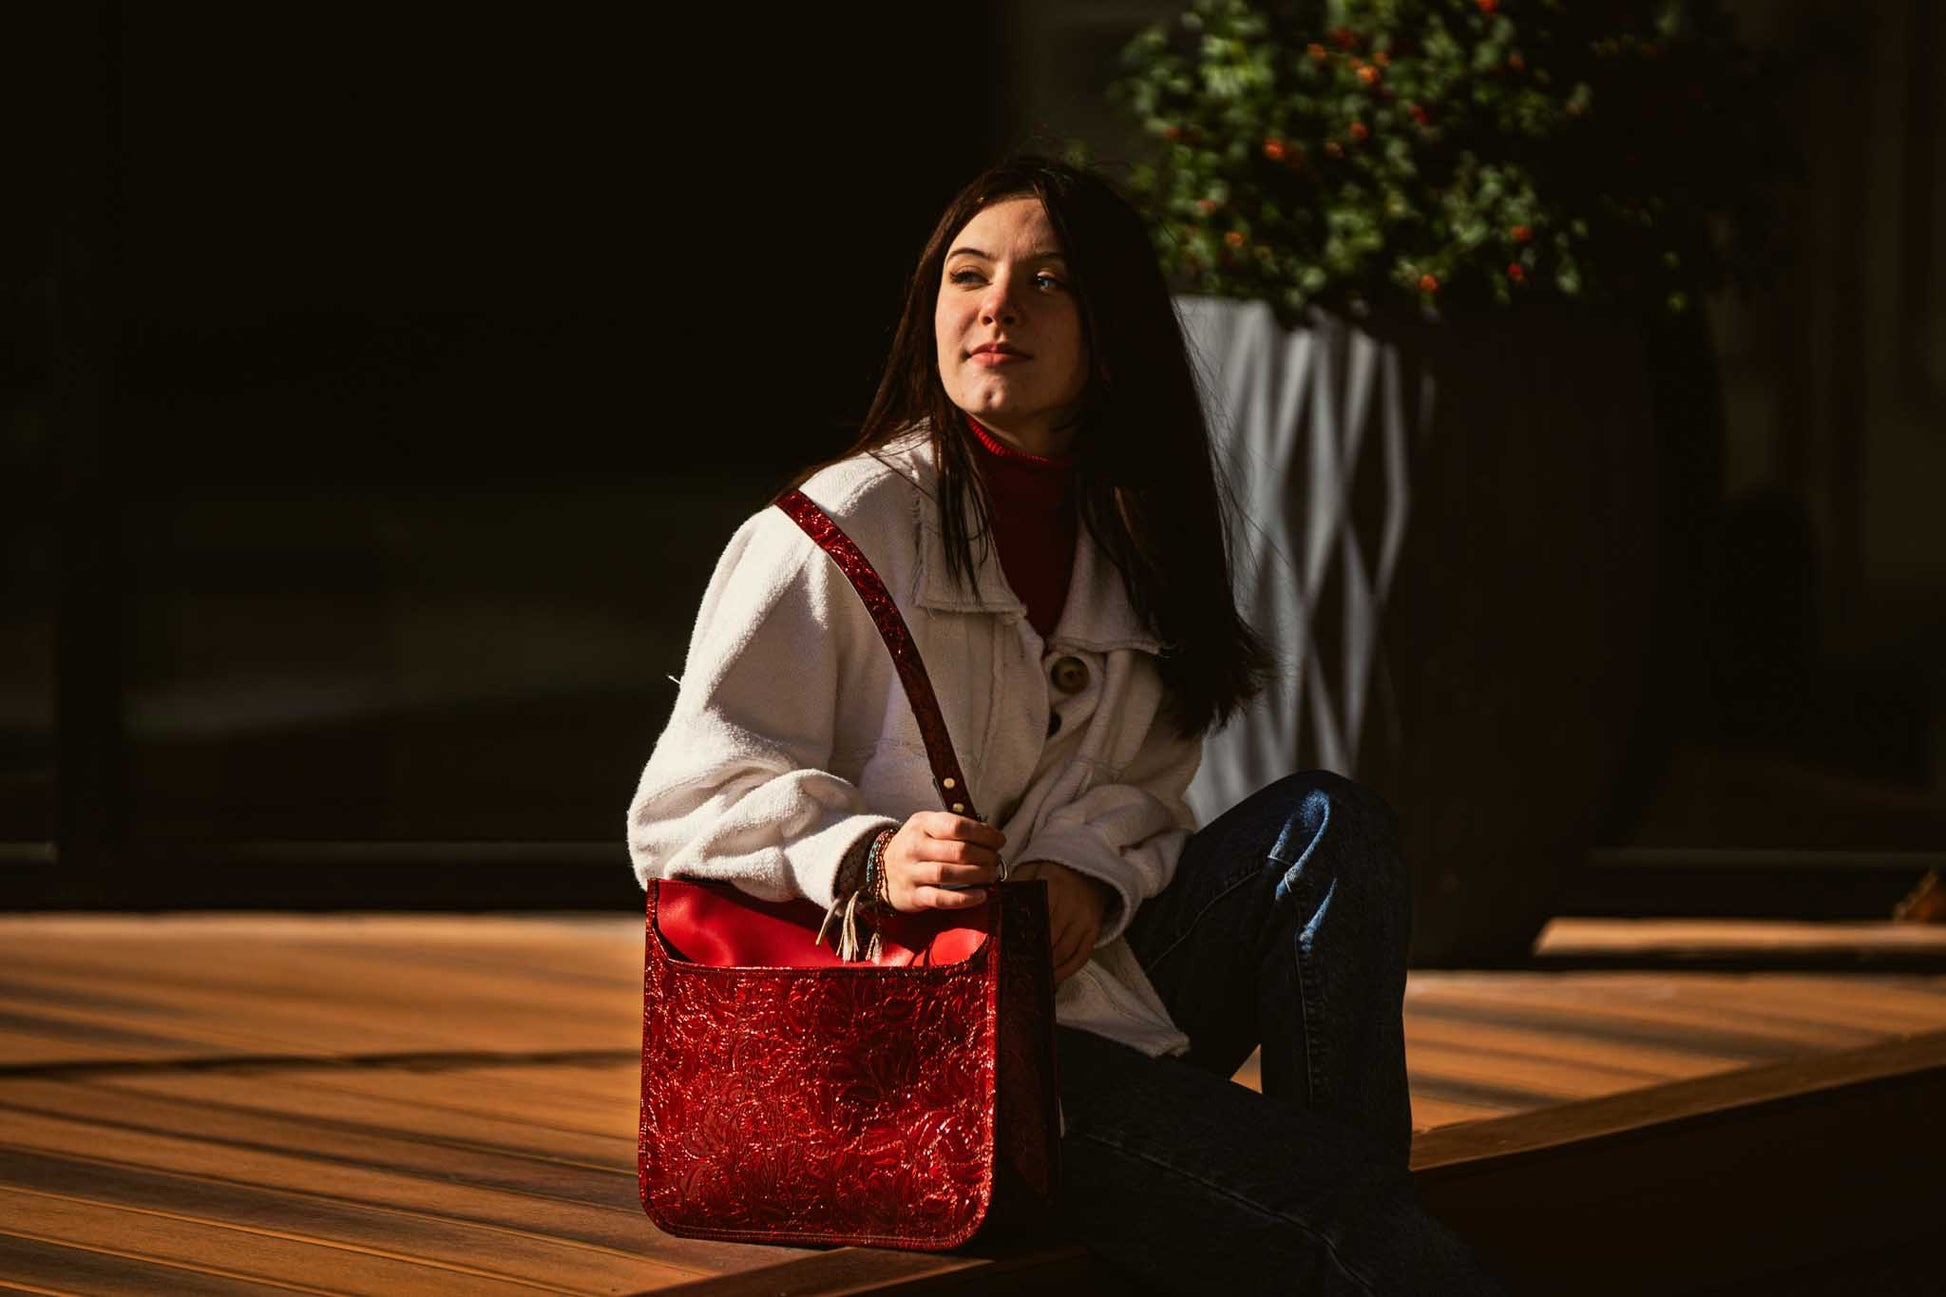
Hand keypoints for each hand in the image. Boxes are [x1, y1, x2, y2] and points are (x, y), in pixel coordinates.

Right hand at [882, 812, 1006, 910]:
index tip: (999, 841)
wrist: (879, 867)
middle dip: (984, 856)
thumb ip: (954, 827)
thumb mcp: (927, 826)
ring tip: (991, 875)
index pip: (957, 826)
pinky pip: (940, 899)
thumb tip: (991, 838)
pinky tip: (980, 896)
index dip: (984, 834)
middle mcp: (914, 846)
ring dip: (977, 875)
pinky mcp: (912, 896)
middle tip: (995, 860)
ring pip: (948, 874)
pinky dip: (964, 899)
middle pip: (957, 851)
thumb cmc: (916, 845)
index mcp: (922, 824)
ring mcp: (911, 872)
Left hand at [1012, 861, 1109, 982]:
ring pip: (1066, 951)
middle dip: (1035, 957)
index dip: (1025, 938)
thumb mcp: (1031, 870)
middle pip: (1051, 939)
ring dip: (1050, 967)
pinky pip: (1082, 955)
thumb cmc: (1052, 870)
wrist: (1086, 867)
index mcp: (1053, 887)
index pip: (1037, 918)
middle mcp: (1072, 905)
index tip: (1011, 953)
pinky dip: (1068, 970)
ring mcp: (1085, 919)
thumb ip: (1014, 885)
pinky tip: (1054, 977)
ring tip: (1033, 978)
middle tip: (1019, 971)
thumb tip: (994, 904)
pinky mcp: (1094, 929)